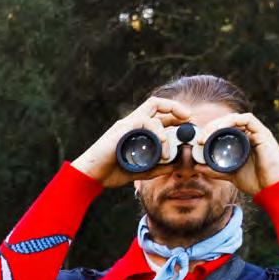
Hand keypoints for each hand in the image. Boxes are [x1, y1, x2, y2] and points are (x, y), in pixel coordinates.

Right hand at [74, 95, 198, 186]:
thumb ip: (157, 167)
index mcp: (135, 130)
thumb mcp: (140, 171)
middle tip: (189, 118)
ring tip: (169, 151)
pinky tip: (161, 148)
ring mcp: (126, 124)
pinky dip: (157, 133)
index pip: (157, 114)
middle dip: (175, 108)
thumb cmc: (109, 172)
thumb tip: (176, 165)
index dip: (174, 115)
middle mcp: (131, 123)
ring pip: (153, 112)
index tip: (187, 122)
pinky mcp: (122, 129)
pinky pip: (145, 122)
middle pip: (156, 104)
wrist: (90, 175)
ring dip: (166, 130)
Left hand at [197, 111, 278, 192]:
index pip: (224, 130)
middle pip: (228, 122)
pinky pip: (248, 119)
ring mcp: (257, 133)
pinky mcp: (263, 133)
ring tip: (207, 134)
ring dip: (219, 123)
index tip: (198, 142)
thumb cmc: (255, 181)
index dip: (210, 132)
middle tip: (200, 139)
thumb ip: (215, 170)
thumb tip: (197, 167)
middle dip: (211, 127)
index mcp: (242, 142)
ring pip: (235, 118)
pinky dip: (233, 120)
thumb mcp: (229, 174)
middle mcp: (249, 135)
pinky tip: (221, 128)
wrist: (271, 188)